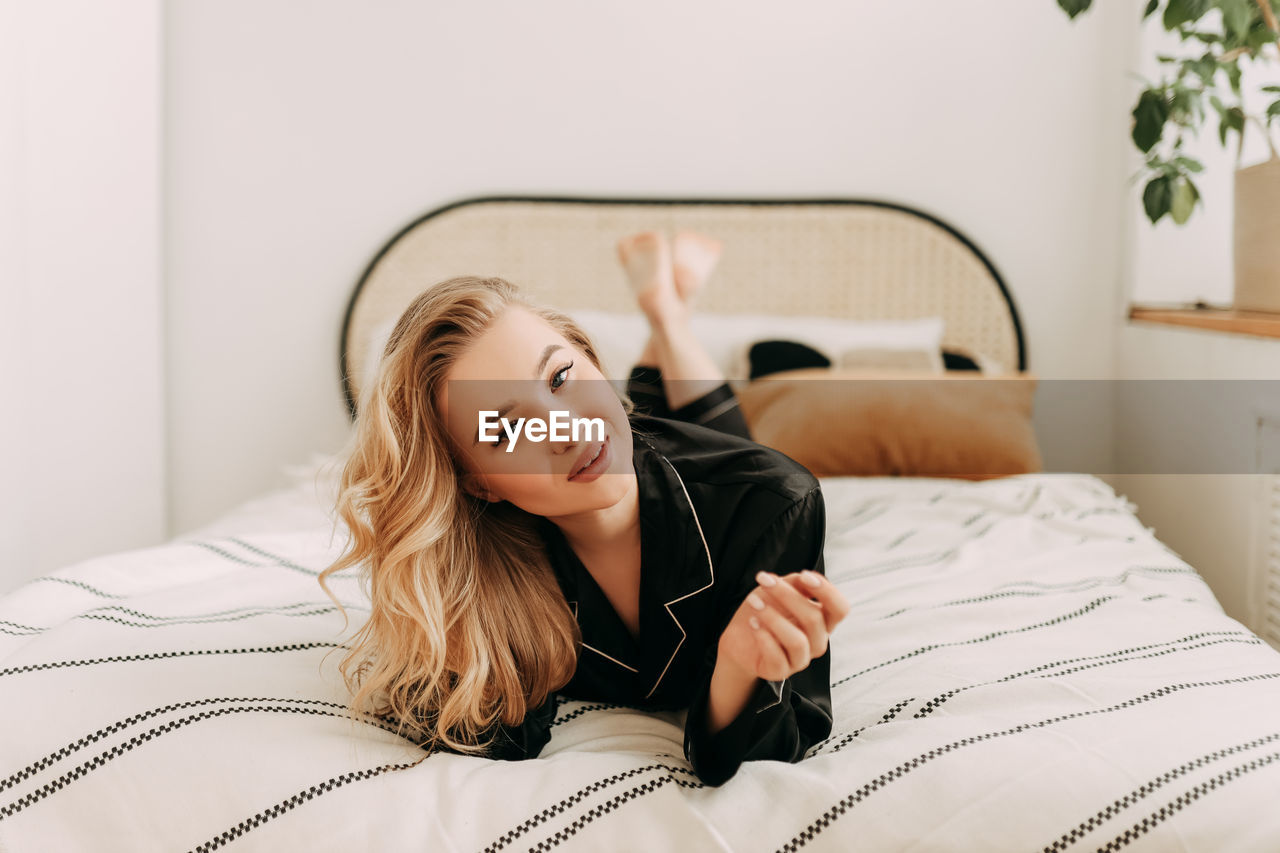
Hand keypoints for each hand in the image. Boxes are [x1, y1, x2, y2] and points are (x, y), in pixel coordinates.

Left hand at [716, 570, 850, 682]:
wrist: (740, 637)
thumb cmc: (766, 611)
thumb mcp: (779, 590)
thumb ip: (796, 583)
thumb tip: (806, 578)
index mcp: (822, 621)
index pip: (840, 609)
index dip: (827, 592)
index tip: (805, 576)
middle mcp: (816, 641)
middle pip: (814, 619)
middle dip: (787, 595)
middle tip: (765, 581)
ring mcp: (800, 659)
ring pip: (797, 641)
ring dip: (773, 618)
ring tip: (754, 603)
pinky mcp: (780, 671)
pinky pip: (777, 657)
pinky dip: (763, 637)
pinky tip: (753, 624)